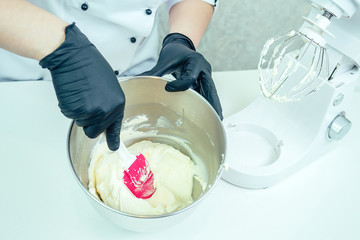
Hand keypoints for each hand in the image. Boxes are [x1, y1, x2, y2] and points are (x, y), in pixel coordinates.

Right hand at [40, 23, 124, 150]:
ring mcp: (91, 112)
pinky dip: (69, 106)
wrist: (73, 55)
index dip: (113, 138)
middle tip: (86, 101)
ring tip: (80, 93)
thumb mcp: (109, 86)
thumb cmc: (90, 65)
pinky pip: (71, 115)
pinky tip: (73, 92)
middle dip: (88, 120)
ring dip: (79, 112)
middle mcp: (107, 111)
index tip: (114, 148)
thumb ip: (110, 104)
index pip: (114, 126)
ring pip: (82, 123)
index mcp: (118, 103)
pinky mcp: (76, 110)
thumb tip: (106, 118)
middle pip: (95, 130)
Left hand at [140, 33, 222, 119]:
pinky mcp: (204, 81)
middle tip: (215, 116)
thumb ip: (154, 72)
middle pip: (209, 88)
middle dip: (212, 103)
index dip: (179, 85)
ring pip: (211, 93)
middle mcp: (204, 69)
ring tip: (216, 120)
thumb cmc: (174, 52)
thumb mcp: (164, 61)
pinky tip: (210, 115)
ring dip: (213, 106)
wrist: (181, 45)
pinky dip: (208, 103)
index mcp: (195, 62)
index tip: (167, 88)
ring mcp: (206, 76)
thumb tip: (137, 79)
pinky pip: (207, 93)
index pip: (189, 78)